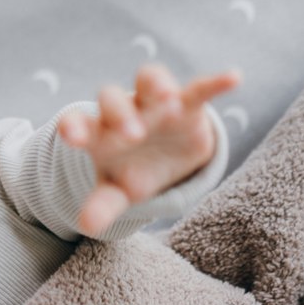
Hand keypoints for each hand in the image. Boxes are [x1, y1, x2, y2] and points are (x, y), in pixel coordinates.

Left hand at [58, 64, 240, 236]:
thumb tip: (85, 226)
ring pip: (149, 80)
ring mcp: (154, 104)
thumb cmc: (131, 172)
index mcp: (99, 133)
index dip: (73, 126)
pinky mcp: (187, 104)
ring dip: (157, 86)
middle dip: (121, 114)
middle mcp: (124, 111)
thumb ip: (102, 205)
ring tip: (168, 100)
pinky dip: (215, 83)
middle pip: (113, 100)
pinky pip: (199, 88)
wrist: (163, 160)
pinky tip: (233, 78)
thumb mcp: (117, 191)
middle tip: (132, 136)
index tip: (70, 136)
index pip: (78, 122)